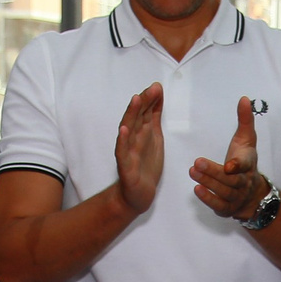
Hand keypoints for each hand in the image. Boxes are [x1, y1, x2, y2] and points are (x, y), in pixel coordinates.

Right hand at [115, 84, 164, 216]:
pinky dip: (122, 141)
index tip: (158, 87)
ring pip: (128, 130)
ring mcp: (128, 151)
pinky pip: (122, 152)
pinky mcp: (125, 166)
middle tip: (153, 88)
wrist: (138, 194)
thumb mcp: (153, 136)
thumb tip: (157, 94)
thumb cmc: (144, 164)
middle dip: (144, 102)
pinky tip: (123, 130)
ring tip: (136, 100)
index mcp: (140, 131)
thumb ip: (154, 116)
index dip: (150, 99)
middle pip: (136, 116)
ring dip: (131, 114)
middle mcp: (132, 138)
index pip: (144, 111)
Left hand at [189, 98, 270, 221]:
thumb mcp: (247, 140)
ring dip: (208, 183)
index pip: (245, 164)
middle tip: (197, 163)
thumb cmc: (245, 161)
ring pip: (223, 192)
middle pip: (230, 180)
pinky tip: (197, 189)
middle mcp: (243, 182)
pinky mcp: (227, 208)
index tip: (229, 164)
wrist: (253, 194)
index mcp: (248, 164)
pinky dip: (209, 199)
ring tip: (192, 171)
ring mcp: (236, 196)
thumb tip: (244, 99)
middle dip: (214, 172)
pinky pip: (219, 205)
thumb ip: (245, 120)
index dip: (237, 165)